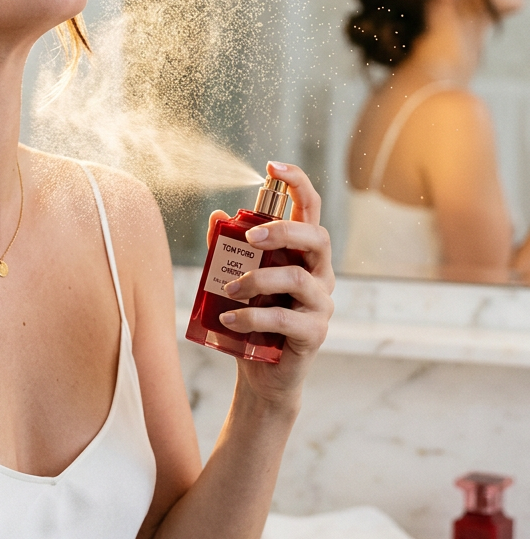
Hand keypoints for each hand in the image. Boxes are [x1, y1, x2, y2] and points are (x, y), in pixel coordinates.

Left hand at [206, 162, 333, 408]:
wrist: (262, 373)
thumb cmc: (252, 318)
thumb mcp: (236, 278)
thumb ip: (228, 249)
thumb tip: (217, 215)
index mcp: (302, 253)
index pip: (310, 209)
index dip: (297, 183)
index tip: (273, 165)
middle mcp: (319, 273)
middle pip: (316, 237)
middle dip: (282, 230)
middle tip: (248, 237)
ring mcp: (320, 303)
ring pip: (298, 278)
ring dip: (257, 279)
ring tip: (228, 290)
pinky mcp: (314, 333)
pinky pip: (285, 318)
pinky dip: (252, 316)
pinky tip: (229, 319)